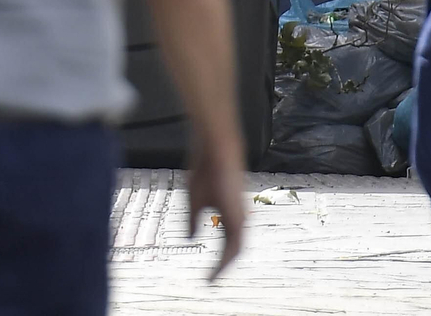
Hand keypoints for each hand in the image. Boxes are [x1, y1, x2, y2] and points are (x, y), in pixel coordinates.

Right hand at [187, 138, 244, 279]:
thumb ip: (194, 220)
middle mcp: (238, 217)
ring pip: (237, 249)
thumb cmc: (205, 168)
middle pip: (234, 250)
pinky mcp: (238, 212)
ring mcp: (240, 216)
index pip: (227, 244)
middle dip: (222, 267)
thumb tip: (190, 238)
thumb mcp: (195, 198)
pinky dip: (227, 256)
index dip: (218, 260)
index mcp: (228, 213)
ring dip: (225, 264)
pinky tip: (219, 263)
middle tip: (210, 281)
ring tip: (212, 278)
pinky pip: (236, 242)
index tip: (207, 274)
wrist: (215, 149)